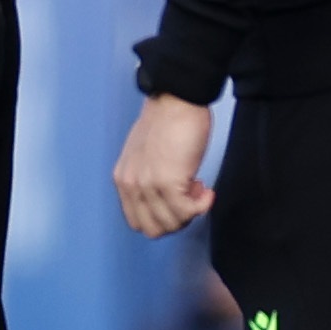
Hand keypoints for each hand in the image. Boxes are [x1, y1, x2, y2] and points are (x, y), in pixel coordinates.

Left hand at [113, 93, 216, 238]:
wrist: (175, 100)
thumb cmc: (166, 122)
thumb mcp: (145, 156)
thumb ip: (147, 178)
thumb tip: (165, 198)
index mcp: (123, 180)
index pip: (137, 221)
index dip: (162, 217)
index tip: (177, 201)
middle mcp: (130, 186)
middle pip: (153, 229)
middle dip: (177, 220)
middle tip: (190, 198)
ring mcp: (147, 185)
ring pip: (171, 223)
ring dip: (191, 211)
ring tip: (198, 188)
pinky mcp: (168, 182)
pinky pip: (187, 211)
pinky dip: (202, 205)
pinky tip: (207, 190)